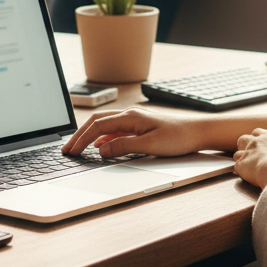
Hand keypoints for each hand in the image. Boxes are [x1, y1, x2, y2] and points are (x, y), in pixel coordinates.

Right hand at [62, 107, 205, 157]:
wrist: (199, 131)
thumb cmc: (179, 137)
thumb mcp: (150, 145)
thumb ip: (124, 146)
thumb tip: (101, 150)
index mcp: (130, 117)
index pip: (97, 127)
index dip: (82, 139)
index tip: (71, 151)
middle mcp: (130, 115)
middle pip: (97, 123)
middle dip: (80, 136)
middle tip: (67, 149)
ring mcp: (135, 120)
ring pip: (105, 125)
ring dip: (90, 136)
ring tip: (78, 148)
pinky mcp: (140, 126)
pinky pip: (115, 130)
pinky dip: (103, 138)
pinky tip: (100, 148)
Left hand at [233, 126, 266, 188]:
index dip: (266, 139)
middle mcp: (261, 138)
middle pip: (250, 136)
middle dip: (251, 144)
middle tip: (256, 155)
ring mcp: (250, 149)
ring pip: (240, 146)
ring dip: (242, 154)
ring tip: (248, 163)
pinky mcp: (242, 162)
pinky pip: (237, 164)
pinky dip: (240, 169)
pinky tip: (245, 174)